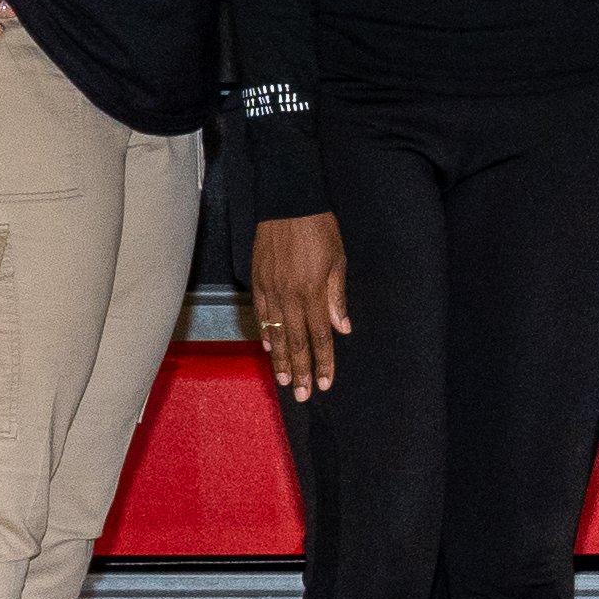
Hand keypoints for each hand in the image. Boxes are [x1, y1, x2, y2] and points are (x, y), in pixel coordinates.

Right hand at [247, 211, 350, 396]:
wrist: (288, 203)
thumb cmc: (320, 229)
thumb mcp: (338, 260)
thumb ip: (337, 297)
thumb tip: (341, 328)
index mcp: (314, 292)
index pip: (320, 336)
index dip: (324, 361)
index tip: (325, 384)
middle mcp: (290, 296)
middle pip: (296, 342)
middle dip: (302, 371)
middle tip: (304, 396)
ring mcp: (271, 290)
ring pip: (276, 333)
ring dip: (281, 360)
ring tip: (286, 381)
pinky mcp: (257, 281)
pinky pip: (261, 314)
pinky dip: (265, 334)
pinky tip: (269, 349)